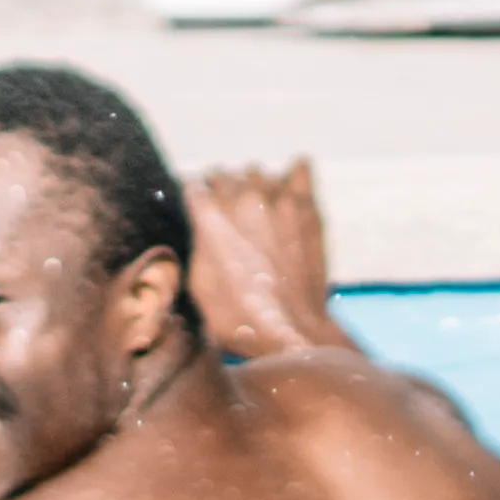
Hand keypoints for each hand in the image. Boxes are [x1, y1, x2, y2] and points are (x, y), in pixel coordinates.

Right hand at [185, 159, 344, 360]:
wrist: (290, 330)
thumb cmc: (238, 316)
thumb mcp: (197, 284)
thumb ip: (196, 243)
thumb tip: (197, 224)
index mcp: (210, 215)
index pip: (193, 185)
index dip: (194, 200)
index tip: (197, 210)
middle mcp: (242, 197)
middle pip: (224, 175)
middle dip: (220, 192)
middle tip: (226, 219)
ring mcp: (277, 197)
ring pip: (256, 172)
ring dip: (251, 186)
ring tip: (255, 211)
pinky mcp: (306, 205)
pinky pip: (299, 169)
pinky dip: (291, 176)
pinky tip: (286, 192)